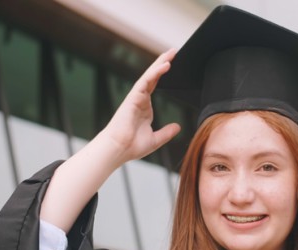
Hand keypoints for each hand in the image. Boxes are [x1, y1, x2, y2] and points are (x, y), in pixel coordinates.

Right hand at [99, 48, 181, 165]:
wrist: (119, 149)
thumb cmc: (132, 146)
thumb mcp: (155, 139)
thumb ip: (166, 132)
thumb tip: (178, 127)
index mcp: (144, 107)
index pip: (154, 85)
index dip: (162, 74)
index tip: (171, 64)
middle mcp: (140, 99)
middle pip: (153, 76)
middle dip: (162, 63)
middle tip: (173, 51)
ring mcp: (136, 97)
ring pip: (150, 75)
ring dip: (160, 63)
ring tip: (171, 53)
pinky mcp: (133, 97)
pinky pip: (146, 81)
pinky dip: (155, 72)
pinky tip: (165, 65)